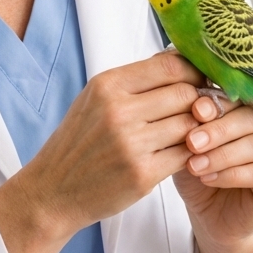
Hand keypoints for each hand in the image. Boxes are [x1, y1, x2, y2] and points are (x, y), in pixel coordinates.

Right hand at [0, 50, 202, 252]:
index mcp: (107, 86)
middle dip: (198, 101)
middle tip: (200, 110)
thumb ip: (135, 82)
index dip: (193, 72)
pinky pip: (186, 154)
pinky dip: (190, 154)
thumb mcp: (95, 100)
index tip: (199, 81)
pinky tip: (181, 154)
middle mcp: (119, 110)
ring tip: (189, 134)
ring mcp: (131, 143)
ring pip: (190, 124)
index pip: (170, 65)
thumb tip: (180, 61)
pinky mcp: (143, 173)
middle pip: (185, 93)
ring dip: (197, 129)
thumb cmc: (78, 144)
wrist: (53, 191)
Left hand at [177, 95, 252, 246]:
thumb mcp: (187, 145)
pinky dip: (233, 174)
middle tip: (192, 141)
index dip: (219, 101)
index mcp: (247, 108)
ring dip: (224, 154)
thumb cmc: (198, 171)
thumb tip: (187, 100)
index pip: (240, 96)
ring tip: (195, 165)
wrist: (208, 215)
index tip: (195, 110)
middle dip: (220, 128)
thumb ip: (191, 123)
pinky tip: (209, 179)